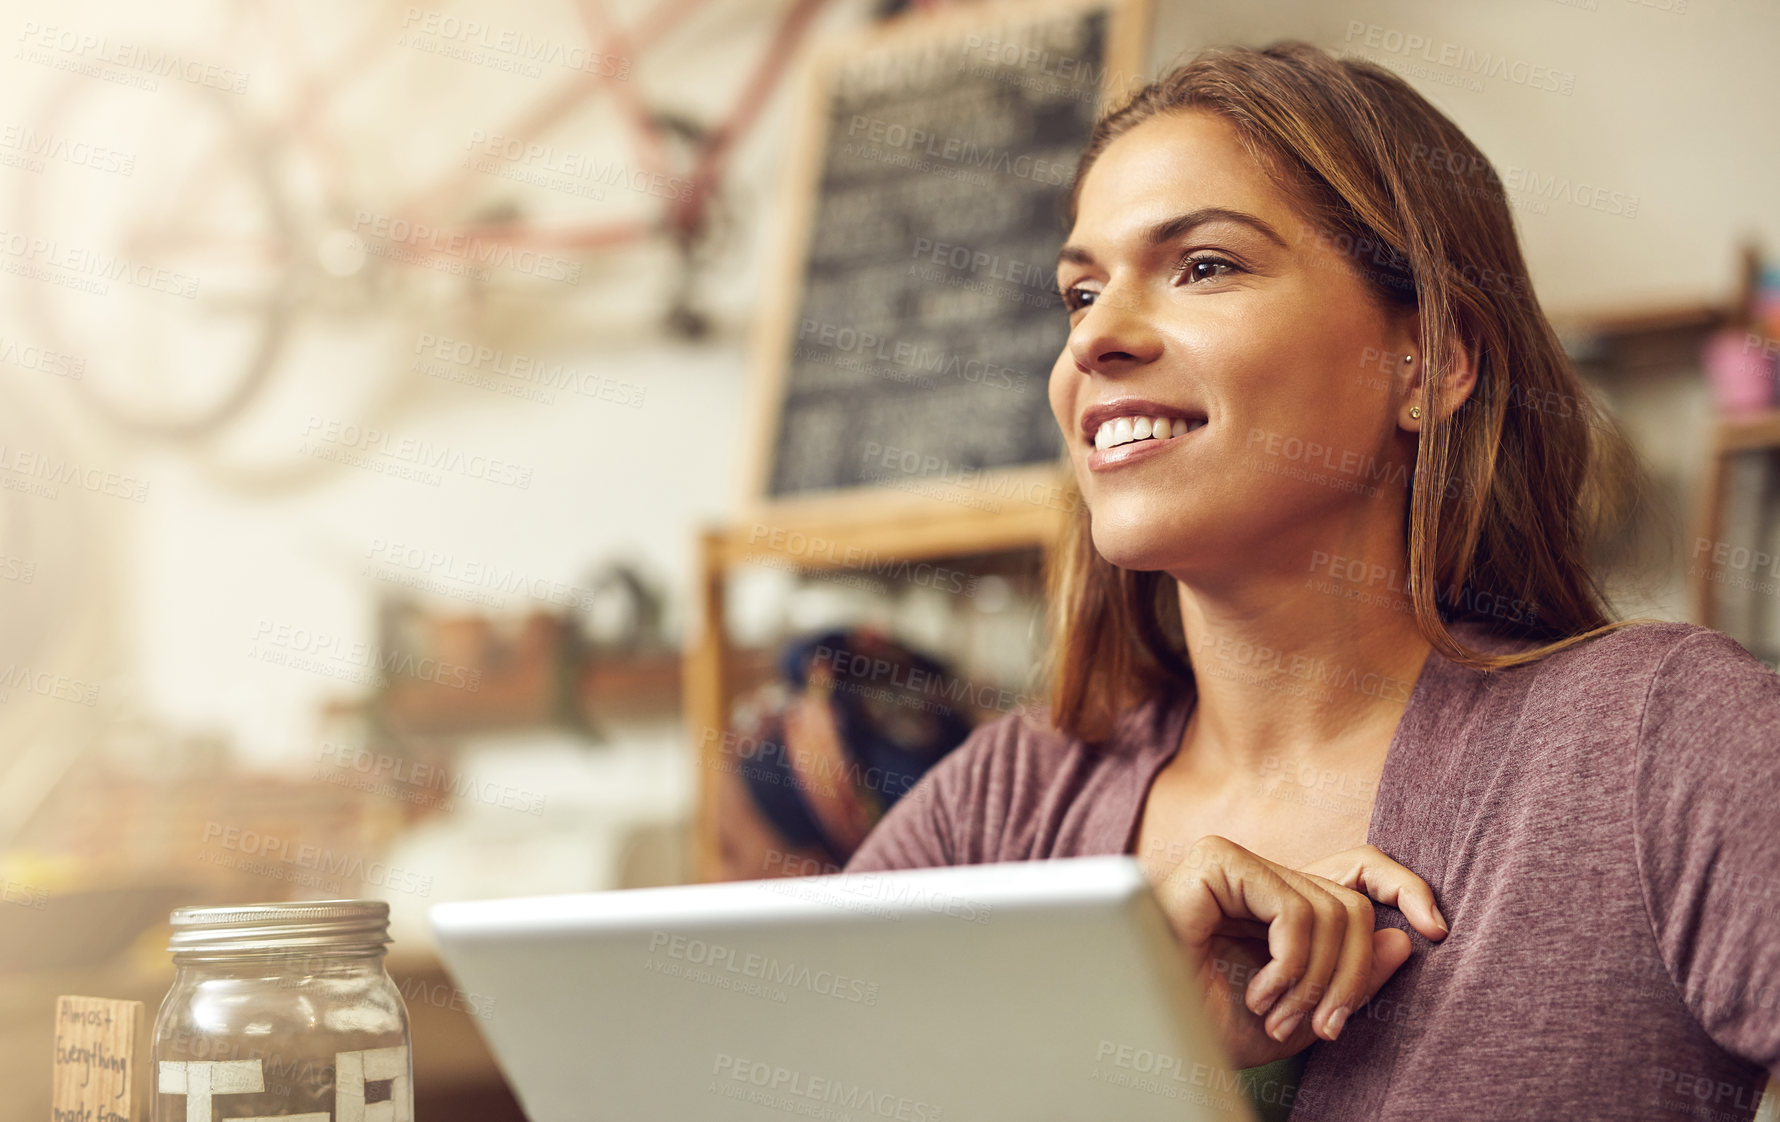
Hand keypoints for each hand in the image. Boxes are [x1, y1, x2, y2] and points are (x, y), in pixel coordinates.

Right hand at [1149, 837, 1448, 1068]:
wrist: (1144, 1032)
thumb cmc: (1207, 1026)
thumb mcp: (1300, 1014)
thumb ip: (1351, 979)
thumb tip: (1401, 938)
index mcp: (1279, 901)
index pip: (1362, 868)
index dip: (1407, 886)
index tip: (1439, 931)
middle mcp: (1260, 873)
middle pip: (1355, 905)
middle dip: (1350, 979)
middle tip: (1322, 1029)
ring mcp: (1237, 861)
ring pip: (1332, 912)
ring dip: (1315, 985)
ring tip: (1278, 1017)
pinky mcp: (1218, 862)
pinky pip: (1295, 911)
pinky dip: (1291, 967)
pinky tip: (1260, 995)